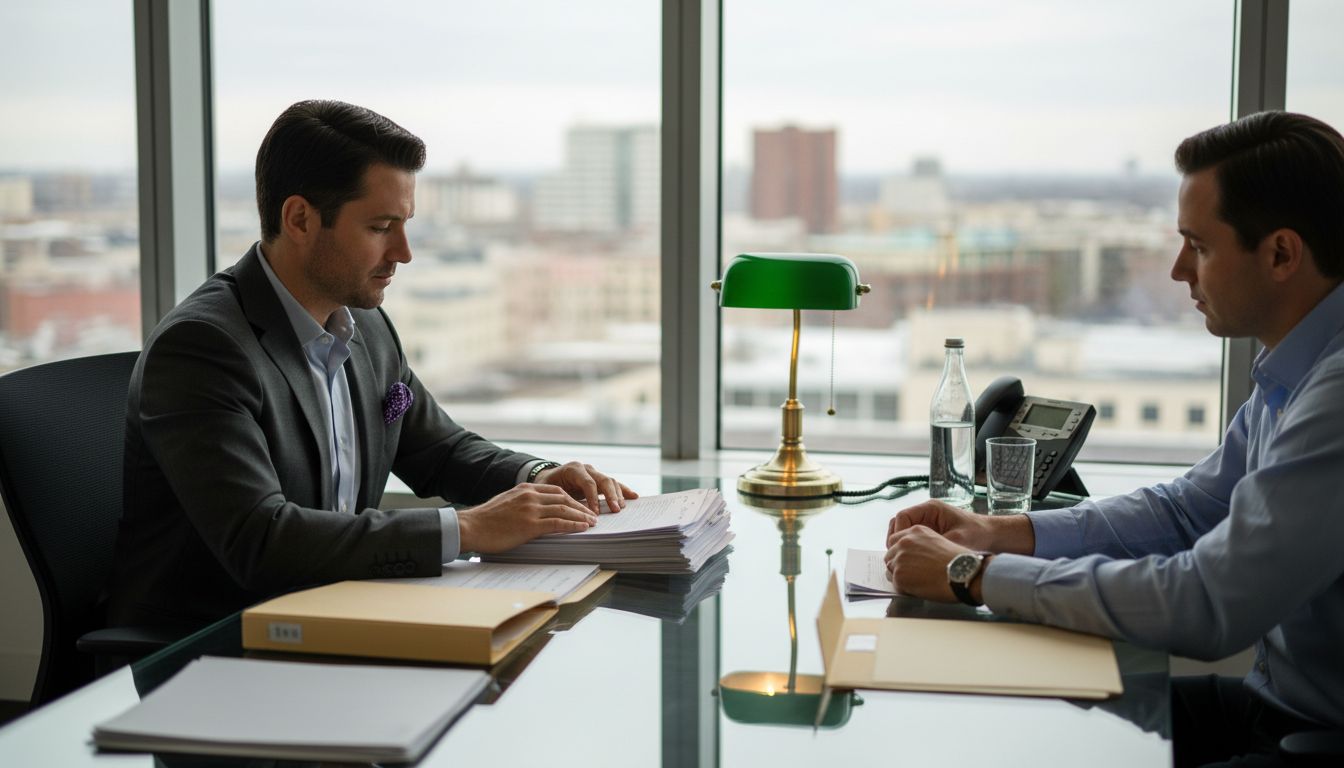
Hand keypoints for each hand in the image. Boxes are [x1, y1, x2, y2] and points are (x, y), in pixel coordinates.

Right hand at [457, 483, 597, 552]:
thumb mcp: (507, 504)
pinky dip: (573, 525)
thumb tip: (537, 514)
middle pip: (564, 498)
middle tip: (593, 515)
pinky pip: (557, 523)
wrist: (471, 527)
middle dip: (581, 507)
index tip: (581, 506)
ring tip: (592, 522)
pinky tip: (582, 528)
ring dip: (581, 516)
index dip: (572, 499)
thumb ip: (523, 504)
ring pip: (564, 509)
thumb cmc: (486, 520)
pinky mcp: (529, 525)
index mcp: (525, 489)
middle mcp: (530, 496)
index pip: (556, 491)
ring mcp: (530, 509)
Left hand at [534, 461, 638, 513]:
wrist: (547, 478)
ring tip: (621, 508)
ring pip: (610, 481)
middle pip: (603, 480)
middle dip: (610, 496)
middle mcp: (586, 469)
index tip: (595, 513)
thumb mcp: (546, 490)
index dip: (593, 498)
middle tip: (615, 510)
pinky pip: (614, 484)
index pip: (588, 482)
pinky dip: (623, 490)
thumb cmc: (545, 486)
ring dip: (618, 495)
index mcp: (573, 469)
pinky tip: (634, 497)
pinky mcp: (599, 480)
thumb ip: (555, 498)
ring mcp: (594, 473)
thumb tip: (564, 513)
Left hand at [883, 525, 971, 602]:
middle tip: (913, 575)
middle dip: (898, 565)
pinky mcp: (899, 575)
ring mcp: (900, 558)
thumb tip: (912, 558)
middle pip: (890, 555)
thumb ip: (921, 546)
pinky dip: (905, 589)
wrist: (963, 573)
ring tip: (919, 582)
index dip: (900, 553)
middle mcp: (904, 542)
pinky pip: (896, 585)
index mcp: (915, 531)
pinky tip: (920, 589)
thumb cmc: (958, 561)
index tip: (907, 561)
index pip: (895, 541)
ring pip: (891, 570)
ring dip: (901, 577)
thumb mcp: (938, 542)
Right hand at [886, 500, 1033, 554]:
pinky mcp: (932, 532)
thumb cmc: (979, 535)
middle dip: (895, 539)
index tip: (898, 548)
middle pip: (899, 523)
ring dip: (901, 544)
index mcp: (931, 509)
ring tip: (903, 559)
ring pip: (904, 531)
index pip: (902, 517)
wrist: (995, 537)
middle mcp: (927, 513)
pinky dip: (910, 548)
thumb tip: (916, 557)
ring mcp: (928, 522)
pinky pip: (913, 538)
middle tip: (896, 556)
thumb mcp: (956, 541)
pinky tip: (913, 560)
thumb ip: (935, 546)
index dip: (897, 533)